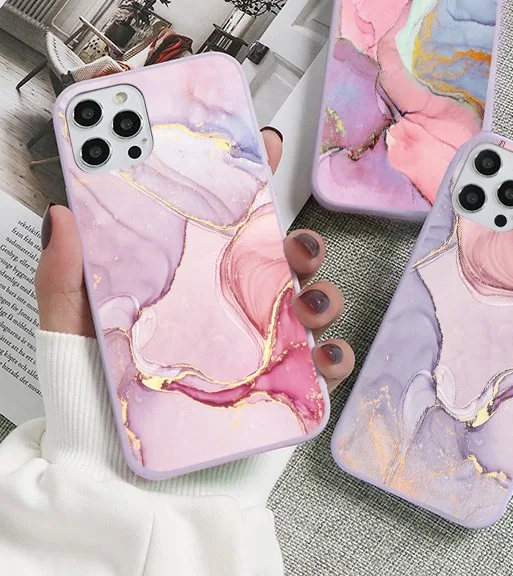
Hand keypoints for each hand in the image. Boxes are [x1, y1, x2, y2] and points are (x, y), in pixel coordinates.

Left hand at [35, 127, 354, 390]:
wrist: (119, 484)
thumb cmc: (100, 404)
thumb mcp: (75, 333)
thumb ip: (66, 278)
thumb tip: (61, 214)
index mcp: (191, 284)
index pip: (226, 224)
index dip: (249, 180)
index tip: (261, 144)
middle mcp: (231, 310)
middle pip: (279, 260)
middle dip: (299, 239)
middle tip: (293, 238)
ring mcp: (260, 347)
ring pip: (308, 305)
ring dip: (322, 292)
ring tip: (308, 299)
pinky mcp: (280, 388)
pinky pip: (320, 368)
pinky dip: (334, 355)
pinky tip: (324, 353)